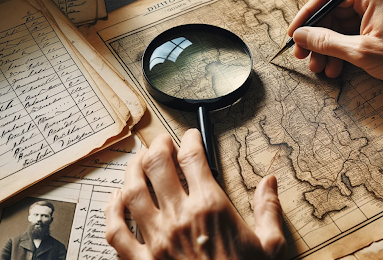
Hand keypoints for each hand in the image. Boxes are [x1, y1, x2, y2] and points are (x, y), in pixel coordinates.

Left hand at [105, 129, 285, 259]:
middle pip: (157, 166)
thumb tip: (269, 183)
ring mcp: (156, 239)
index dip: (190, 140)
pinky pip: (116, 231)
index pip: (193, 158)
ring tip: (138, 160)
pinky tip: (115, 199)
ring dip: (133, 169)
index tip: (191, 136)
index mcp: (210, 208)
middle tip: (161, 142)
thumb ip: (269, 210)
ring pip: (133, 190)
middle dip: (158, 147)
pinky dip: (112, 211)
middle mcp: (179, 217)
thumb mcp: (270, 246)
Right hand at [287, 0, 382, 93]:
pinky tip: (335, 69)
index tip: (295, 35)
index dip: (306, 16)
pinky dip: (341, 53)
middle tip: (304, 57)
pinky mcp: (379, 31)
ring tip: (320, 69)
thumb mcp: (361, 52)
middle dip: (316, 38)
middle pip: (331, 14)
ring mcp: (376, 15)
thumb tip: (301, 35)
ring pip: (339, 29)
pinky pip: (351, 37)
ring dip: (327, 49)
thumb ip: (327, 42)